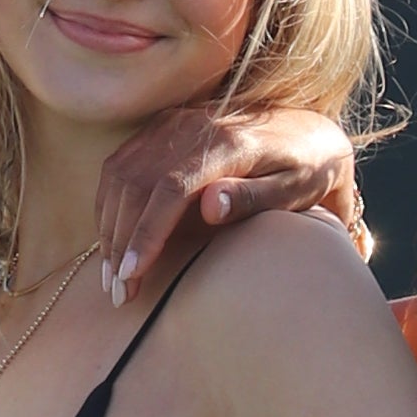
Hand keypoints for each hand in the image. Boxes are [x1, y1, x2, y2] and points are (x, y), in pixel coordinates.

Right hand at [90, 97, 365, 303]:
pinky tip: (113, 239)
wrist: (307, 129)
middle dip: (120, 242)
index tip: (133, 274)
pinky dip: (109, 205)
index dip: (147, 233)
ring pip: (120, 176)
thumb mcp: (296, 188)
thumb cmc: (307, 169)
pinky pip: (120, 165)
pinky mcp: (163, 126)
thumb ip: (253, 197)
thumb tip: (209, 207)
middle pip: (136, 184)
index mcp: (229, 144)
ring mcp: (174, 124)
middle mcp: (193, 127)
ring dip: (109, 228)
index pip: (171, 188)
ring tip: (112, 276)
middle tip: (118, 292)